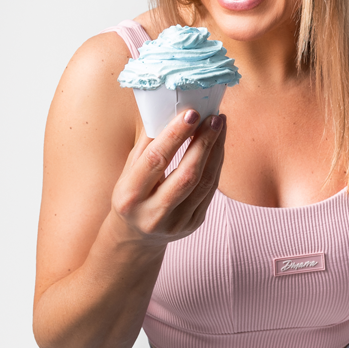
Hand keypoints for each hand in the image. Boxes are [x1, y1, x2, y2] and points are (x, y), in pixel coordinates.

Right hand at [110, 109, 225, 247]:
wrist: (136, 236)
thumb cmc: (132, 193)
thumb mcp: (128, 170)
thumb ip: (147, 145)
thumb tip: (168, 111)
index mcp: (130, 196)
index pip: (156, 160)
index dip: (175, 135)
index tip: (191, 113)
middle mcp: (153, 214)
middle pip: (186, 175)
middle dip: (203, 142)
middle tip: (214, 117)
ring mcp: (177, 223)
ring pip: (204, 183)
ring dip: (216, 151)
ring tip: (219, 125)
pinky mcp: (194, 224)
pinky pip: (210, 190)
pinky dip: (217, 164)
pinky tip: (218, 145)